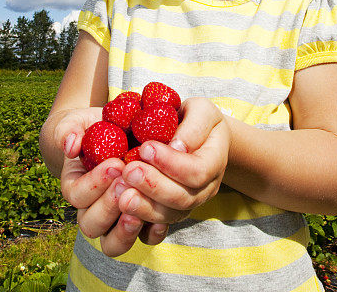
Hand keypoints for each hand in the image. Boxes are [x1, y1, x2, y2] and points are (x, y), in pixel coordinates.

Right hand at [55, 108, 167, 254]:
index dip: (95, 184)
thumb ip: (69, 130)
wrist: (117, 133)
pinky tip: (160, 220)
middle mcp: (91, 210)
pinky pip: (142, 239)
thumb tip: (70, 146)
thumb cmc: (93, 128)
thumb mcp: (78, 122)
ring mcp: (115, 219)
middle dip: (109, 205)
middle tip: (128, 181)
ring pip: (113, 242)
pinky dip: (150, 234)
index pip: (77, 195)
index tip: (115, 164)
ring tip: (139, 208)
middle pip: (92, 224)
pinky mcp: (140, 220)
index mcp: (75, 188)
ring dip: (125, 229)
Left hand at [115, 97, 230, 224]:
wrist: (197, 136)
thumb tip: (177, 147)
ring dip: (144, 207)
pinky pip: (159, 227)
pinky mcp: (172, 212)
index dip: (171, 163)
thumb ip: (193, 126)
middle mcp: (206, 188)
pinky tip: (125, 215)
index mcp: (215, 160)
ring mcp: (190, 203)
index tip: (146, 147)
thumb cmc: (195, 119)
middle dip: (154, 186)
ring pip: (170, 215)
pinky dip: (142, 223)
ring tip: (121, 195)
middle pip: (183, 198)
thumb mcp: (200, 110)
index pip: (198, 171)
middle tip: (128, 171)